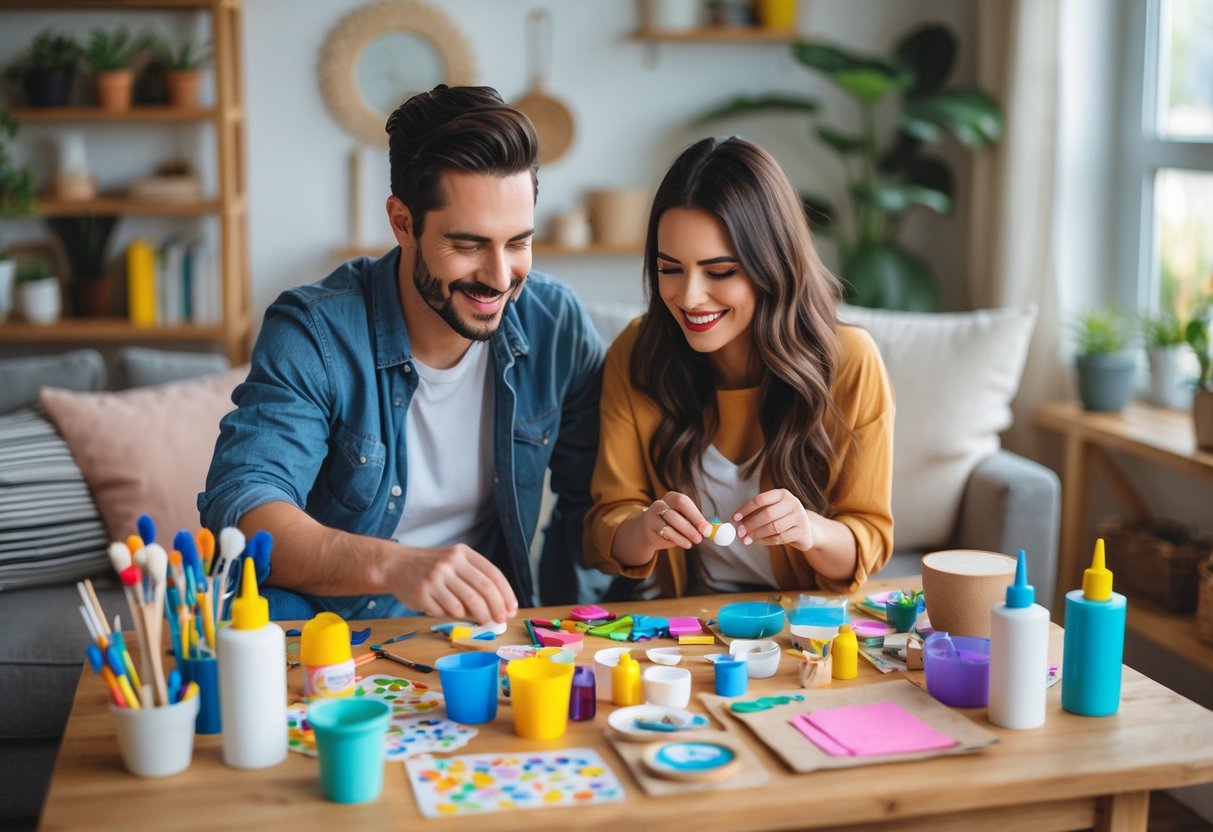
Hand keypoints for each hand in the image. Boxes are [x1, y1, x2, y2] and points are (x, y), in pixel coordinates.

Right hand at [385, 544, 516, 624]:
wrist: (396, 565)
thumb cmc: (432, 567)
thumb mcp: (454, 563)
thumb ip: (475, 579)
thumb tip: (500, 608)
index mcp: (463, 553)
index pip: (492, 574)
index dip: (506, 593)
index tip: (512, 609)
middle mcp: (450, 563)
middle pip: (483, 589)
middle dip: (496, 608)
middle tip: (501, 620)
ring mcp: (435, 578)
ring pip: (466, 604)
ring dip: (478, 617)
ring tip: (483, 621)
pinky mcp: (422, 593)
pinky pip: (447, 612)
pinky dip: (455, 616)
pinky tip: (453, 613)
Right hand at [643, 492, 710, 549]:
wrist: (648, 531)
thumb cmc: (672, 524)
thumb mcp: (686, 521)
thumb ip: (697, 524)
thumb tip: (710, 530)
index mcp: (672, 497)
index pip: (683, 502)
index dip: (696, 515)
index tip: (706, 528)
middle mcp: (660, 504)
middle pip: (674, 513)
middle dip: (689, 526)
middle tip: (700, 538)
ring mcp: (651, 515)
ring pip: (668, 526)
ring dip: (683, 535)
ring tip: (693, 542)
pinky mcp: (648, 528)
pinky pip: (663, 534)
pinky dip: (676, 540)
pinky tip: (685, 543)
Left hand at [734, 489, 815, 550]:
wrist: (807, 530)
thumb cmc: (783, 518)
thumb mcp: (771, 511)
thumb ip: (756, 514)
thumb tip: (738, 523)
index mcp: (782, 494)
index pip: (760, 499)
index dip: (745, 509)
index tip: (735, 518)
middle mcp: (793, 502)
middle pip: (767, 513)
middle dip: (751, 524)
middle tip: (740, 532)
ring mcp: (800, 517)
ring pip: (774, 527)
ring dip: (757, 534)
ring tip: (746, 539)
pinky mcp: (802, 532)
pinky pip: (780, 538)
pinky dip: (766, 541)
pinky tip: (759, 541)